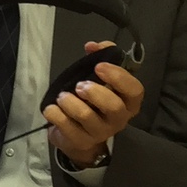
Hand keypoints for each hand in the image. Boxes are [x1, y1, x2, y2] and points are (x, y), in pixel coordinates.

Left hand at [43, 41, 141, 168]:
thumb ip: (100, 57)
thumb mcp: (99, 78)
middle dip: (95, 93)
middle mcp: (119, 119)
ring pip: (88, 117)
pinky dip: (56, 115)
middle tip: (79, 85)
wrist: (77, 134)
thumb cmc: (92, 101)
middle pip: (114, 107)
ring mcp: (100, 132)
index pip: (135, 91)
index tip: (99, 66)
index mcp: (129, 102)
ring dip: (71, 103)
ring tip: (62, 96)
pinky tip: (51, 108)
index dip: (118, 77)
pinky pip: (67, 127)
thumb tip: (92, 45)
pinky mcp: (80, 141)